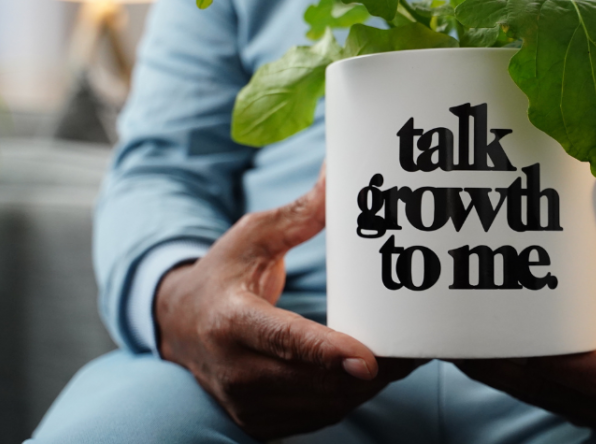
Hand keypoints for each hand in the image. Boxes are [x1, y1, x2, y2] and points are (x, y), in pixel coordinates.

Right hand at [155, 169, 417, 438]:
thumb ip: (302, 214)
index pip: (284, 340)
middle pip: (314, 379)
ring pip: (323, 404)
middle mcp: (234, 370)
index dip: (327, 352)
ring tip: (406, 358)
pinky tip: (373, 375)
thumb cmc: (224, 273)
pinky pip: (318, 417)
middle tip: (416, 347)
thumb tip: (341, 176)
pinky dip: (348, 398)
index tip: (368, 359)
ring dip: (366, 386)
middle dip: (370, 369)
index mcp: (231, 320)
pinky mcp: (259, 423)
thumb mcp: (254, 236)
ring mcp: (245, 404)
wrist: (179, 327)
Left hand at [455, 173, 595, 430]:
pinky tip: (465, 350)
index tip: (525, 342)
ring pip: (533, 393)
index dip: (562, 364)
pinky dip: (498, 373)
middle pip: (554, 386)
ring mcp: (594, 403)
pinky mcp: (570, 399)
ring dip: (495, 371)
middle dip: (509, 364)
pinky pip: (528, 391)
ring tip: (456, 339)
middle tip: (469, 331)